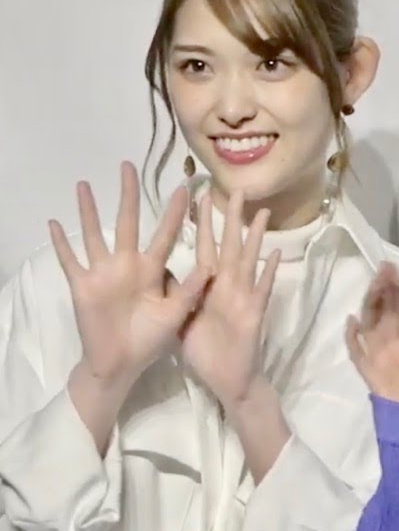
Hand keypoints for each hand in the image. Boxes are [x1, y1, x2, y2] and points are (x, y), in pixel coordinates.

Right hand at [50, 162, 209, 390]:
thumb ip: (192, 289)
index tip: (184, 188)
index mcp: (152, 270)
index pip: (165, 234)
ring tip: (84, 185)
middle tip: (127, 166)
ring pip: (94, 234)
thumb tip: (213, 265)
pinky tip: (53, 224)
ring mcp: (103, 273)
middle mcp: (127, 265)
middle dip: (128, 195)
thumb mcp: (177, 312)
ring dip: (88, 211)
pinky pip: (70, 261)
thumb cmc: (151, 339)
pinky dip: (61, 244)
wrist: (123, 364)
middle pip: (128, 222)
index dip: (175, 213)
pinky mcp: (83, 286)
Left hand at [179, 191, 280, 406]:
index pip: (205, 248)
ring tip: (261, 213)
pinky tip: (275, 255)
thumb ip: (178, 294)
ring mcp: (243, 299)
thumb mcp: (182, 320)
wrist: (227, 381)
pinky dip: (268, 273)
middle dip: (232, 220)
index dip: (203, 224)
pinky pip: (261, 291)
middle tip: (236, 191)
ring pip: (248, 262)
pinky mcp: (253, 315)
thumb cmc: (206, 353)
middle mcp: (228, 287)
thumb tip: (161, 268)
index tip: (201, 197)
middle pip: (229, 246)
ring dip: (254, 238)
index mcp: (208, 287)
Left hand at [345, 262, 398, 407]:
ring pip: (369, 326)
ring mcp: (379, 363)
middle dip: (383, 288)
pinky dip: (351, 335)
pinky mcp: (369, 378)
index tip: (394, 270)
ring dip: (369, 304)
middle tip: (381, 269)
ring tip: (371, 286)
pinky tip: (350, 319)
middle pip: (386, 313)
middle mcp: (395, 350)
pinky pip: (355, 352)